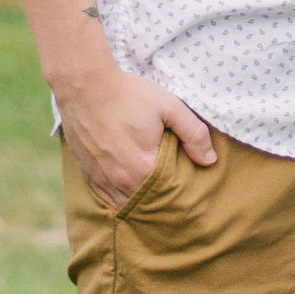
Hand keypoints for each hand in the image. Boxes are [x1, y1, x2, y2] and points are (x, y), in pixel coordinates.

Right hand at [56, 59, 215, 211]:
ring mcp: (102, 180)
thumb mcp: (168, 106)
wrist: (85, 86)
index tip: (191, 196)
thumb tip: (210, 160)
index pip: (169, 196)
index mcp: (143, 167)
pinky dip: (120, 201)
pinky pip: (107, 200)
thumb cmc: (128, 94)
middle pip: (147, 206)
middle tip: (175, 203)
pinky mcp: (88, 175)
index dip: (181, 197)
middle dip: (161, 206)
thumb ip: (193, 133)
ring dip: (140, 206)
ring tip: (154, 202)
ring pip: (125, 207)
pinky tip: (131, 196)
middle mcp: (121, 181)